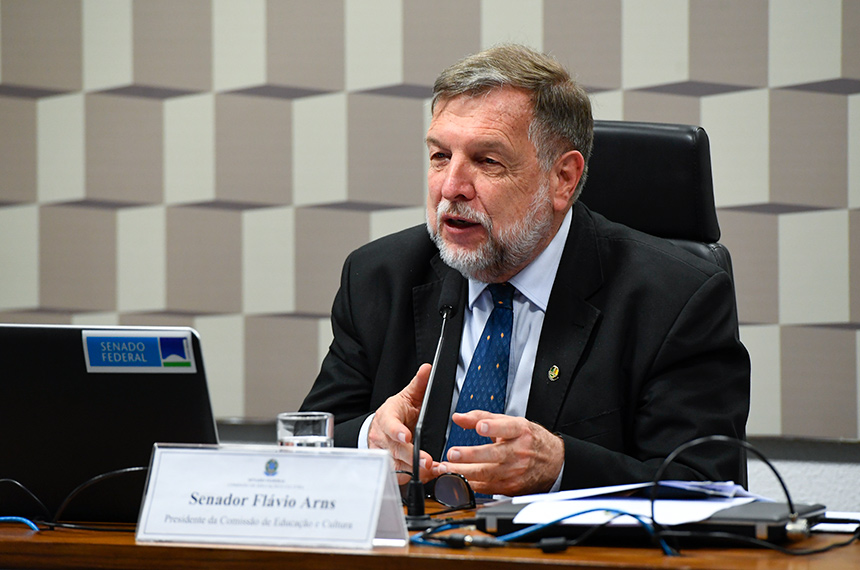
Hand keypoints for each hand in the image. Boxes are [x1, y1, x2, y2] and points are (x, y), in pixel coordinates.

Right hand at [367, 363, 436, 482]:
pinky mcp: (386, 465)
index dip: (397, 431)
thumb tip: (427, 369)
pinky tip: (426, 476)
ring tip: (432, 471)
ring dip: (414, 469)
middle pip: (394, 448)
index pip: (389, 424)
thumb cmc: (396, 412)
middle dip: (411, 456)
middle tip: (427, 461)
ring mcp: (382, 452)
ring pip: (396, 464)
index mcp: (387, 417)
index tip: (406, 435)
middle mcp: (382, 436)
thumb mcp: (407, 396)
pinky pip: (397, 475)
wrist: (380, 427)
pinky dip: (411, 477)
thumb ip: (418, 384)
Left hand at [432, 411, 563, 495]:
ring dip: (463, 473)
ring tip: (446, 469)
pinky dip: (469, 484)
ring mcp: (515, 472)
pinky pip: (487, 487)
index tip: (480, 427)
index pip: (507, 428)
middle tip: (452, 454)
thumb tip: (459, 417)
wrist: (554, 463)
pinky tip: (455, 480)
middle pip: (493, 454)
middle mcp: (519, 452)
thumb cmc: (530, 440)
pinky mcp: (511, 488)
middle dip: (470, 455)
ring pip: (487, 474)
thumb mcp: (511, 422)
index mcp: (520, 431)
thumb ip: (482, 417)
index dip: (493, 428)